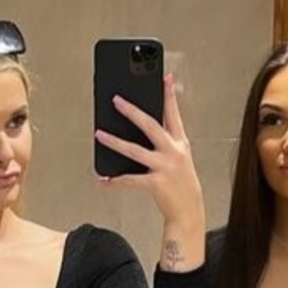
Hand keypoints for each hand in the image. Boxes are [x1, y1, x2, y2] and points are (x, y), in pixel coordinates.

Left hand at [95, 73, 203, 228]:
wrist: (189, 210)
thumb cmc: (180, 181)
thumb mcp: (179, 156)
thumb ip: (165, 140)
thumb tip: (141, 124)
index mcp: (180, 142)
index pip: (174, 114)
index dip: (169, 95)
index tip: (165, 77)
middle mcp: (173, 152)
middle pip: (150, 126)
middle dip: (132, 111)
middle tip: (116, 99)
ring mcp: (165, 167)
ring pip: (134, 150)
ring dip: (114, 142)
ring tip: (98, 134)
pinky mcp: (156, 184)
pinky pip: (130, 180)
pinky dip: (113, 181)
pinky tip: (102, 179)